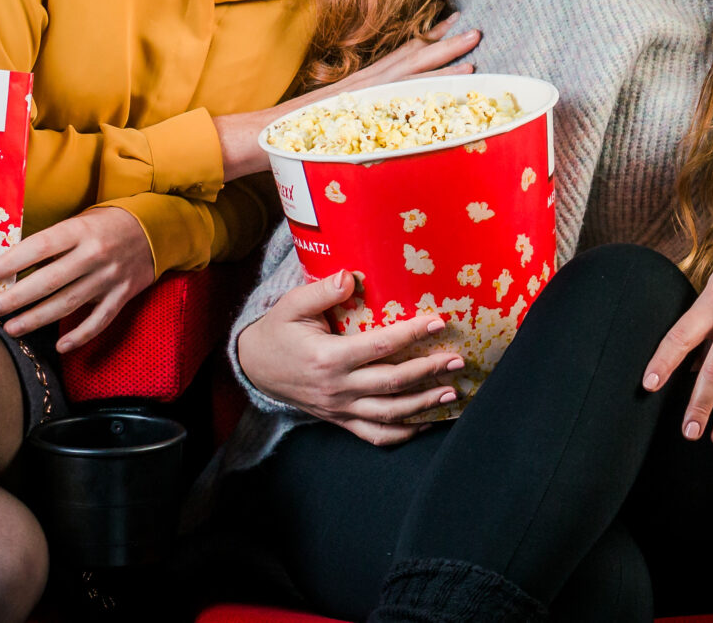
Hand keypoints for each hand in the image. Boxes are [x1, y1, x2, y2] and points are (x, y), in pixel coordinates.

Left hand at [0, 207, 156, 347]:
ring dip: (37, 318)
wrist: (155, 229)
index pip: (40, 247)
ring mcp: (110, 276)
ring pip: (68, 303)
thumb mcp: (80, 222)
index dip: (11, 262)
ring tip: (11, 329)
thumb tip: (9, 268)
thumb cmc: (106, 226)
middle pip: (50, 280)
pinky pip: (100, 320)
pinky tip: (60, 346)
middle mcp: (95, 254)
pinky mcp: (123, 294)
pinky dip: (81, 335)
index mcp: (81, 231)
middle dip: (15, 298)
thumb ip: (51, 244)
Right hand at [219, 19, 481, 179]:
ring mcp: (358, 98)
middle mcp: (361, 85)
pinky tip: (442, 92)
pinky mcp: (355, 114)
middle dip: (443, 44)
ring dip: (441, 66)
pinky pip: (394, 102)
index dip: (426, 40)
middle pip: (409, 60)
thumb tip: (375, 120)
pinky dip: (420, 95)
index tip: (451, 23)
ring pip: (407, 76)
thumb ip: (355, 115)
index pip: (398, 57)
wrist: (254, 138)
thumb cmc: (290, 134)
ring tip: (472, 54)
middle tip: (476, 29)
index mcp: (357, 84)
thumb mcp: (333, 120)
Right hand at [236, 270, 463, 445]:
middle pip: (392, 383)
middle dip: (428, 371)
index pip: (379, 346)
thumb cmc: (278, 331)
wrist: (255, 367)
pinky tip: (428, 421)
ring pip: (388, 413)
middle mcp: (337, 388)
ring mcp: (339, 408)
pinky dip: (403, 432)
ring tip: (452, 391)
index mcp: (328, 358)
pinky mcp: (340, 419)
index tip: (438, 321)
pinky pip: (374, 434)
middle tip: (457, 360)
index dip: (412, 334)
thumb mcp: (291, 306)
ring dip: (424, 404)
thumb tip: (350, 277)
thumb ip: (321, 291)